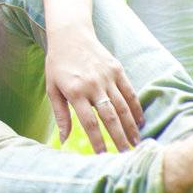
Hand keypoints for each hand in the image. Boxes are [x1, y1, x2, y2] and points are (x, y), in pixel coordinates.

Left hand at [45, 24, 143, 152]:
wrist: (70, 35)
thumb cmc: (58, 64)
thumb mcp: (52, 88)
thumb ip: (60, 115)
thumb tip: (63, 140)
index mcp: (75, 91)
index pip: (89, 122)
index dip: (97, 140)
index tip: (103, 156)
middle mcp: (93, 85)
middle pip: (110, 117)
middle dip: (119, 138)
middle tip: (126, 155)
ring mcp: (107, 77)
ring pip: (123, 106)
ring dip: (131, 126)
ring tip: (136, 142)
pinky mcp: (117, 70)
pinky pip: (130, 92)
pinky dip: (136, 108)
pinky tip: (140, 122)